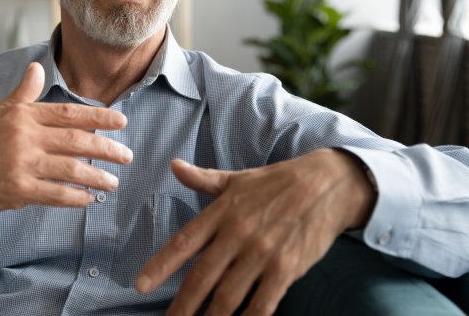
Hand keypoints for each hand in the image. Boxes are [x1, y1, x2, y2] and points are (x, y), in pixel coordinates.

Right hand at [0, 62, 131, 225]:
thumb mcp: (0, 112)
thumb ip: (24, 92)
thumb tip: (37, 68)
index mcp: (24, 116)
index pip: (69, 114)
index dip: (99, 117)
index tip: (122, 122)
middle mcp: (25, 138)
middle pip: (77, 141)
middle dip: (107, 149)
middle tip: (127, 156)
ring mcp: (22, 164)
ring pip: (71, 169)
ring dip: (97, 177)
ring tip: (114, 182)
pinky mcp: (18, 190)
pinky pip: (55, 194)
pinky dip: (75, 197)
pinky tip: (89, 199)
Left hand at [136, 149, 375, 315]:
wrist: (327, 184)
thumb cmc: (277, 181)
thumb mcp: (237, 178)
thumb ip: (204, 179)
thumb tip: (174, 166)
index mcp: (222, 211)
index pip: (184, 242)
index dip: (160, 265)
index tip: (140, 285)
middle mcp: (238, 233)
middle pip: (202, 277)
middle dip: (182, 306)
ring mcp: (262, 253)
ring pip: (228, 296)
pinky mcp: (286, 268)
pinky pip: (262, 304)